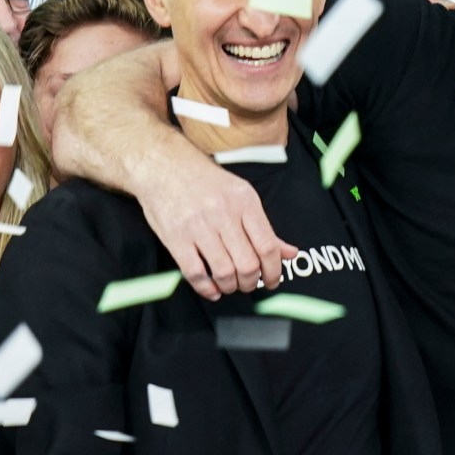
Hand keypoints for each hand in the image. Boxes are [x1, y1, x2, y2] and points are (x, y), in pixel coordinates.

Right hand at [137, 148, 298, 299]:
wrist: (164, 165)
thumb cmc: (205, 181)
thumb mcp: (240, 195)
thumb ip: (264, 228)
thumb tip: (291, 252)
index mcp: (244, 201)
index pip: (267, 246)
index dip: (273, 271)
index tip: (271, 281)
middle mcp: (223, 213)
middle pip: (247, 264)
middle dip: (250, 282)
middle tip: (248, 284)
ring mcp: (198, 226)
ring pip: (224, 272)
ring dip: (230, 286)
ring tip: (230, 284)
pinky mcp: (176, 238)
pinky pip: (195, 273)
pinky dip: (207, 288)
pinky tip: (212, 288)